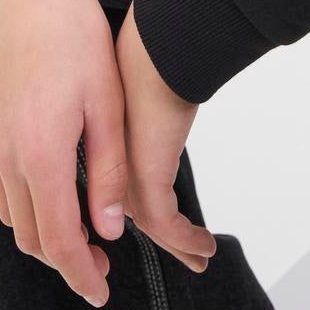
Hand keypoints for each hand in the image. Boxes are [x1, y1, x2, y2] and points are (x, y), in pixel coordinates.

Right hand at [0, 0, 128, 307]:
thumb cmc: (78, 38)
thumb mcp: (109, 105)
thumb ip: (109, 172)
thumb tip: (111, 229)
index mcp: (41, 153)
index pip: (59, 239)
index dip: (81, 273)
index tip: (101, 289)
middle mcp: (5, 154)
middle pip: (31, 235)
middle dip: (65, 259)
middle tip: (100, 261)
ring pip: (11, 212)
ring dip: (43, 229)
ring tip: (81, 226)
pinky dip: (22, 198)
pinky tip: (50, 186)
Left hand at [113, 1, 217, 275]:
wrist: (154, 55)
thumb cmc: (149, 58)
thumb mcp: (144, 86)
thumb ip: (144, 105)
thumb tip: (158, 102)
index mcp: (106, 143)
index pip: (119, 183)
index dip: (138, 205)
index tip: (164, 218)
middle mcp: (112, 165)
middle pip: (135, 210)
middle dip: (164, 235)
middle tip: (186, 251)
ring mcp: (125, 177)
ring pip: (151, 224)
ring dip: (178, 244)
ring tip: (201, 255)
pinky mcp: (146, 182)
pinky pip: (166, 225)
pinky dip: (185, 239)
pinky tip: (204, 246)